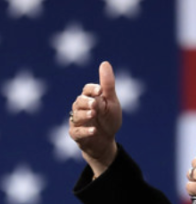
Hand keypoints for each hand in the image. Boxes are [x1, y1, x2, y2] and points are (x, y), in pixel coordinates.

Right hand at [70, 61, 121, 177]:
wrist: (106, 140)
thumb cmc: (108, 118)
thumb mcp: (111, 101)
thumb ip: (107, 85)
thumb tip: (105, 63)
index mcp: (90, 98)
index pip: (87, 90)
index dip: (92, 89)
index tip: (100, 90)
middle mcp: (81, 108)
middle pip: (79, 101)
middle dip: (86, 102)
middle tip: (95, 104)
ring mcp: (77, 121)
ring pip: (77, 115)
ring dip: (85, 114)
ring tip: (94, 114)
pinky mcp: (76, 134)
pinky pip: (77, 132)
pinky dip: (85, 131)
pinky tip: (94, 130)